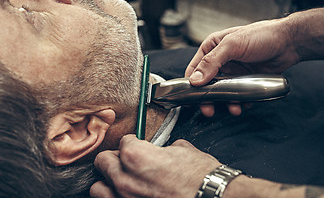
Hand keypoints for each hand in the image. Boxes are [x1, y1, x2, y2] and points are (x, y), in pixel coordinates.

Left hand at [90, 134, 221, 197]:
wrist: (214, 197)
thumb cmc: (201, 178)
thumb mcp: (184, 150)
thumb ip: (164, 148)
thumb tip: (163, 150)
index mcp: (136, 156)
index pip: (123, 142)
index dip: (134, 141)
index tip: (138, 144)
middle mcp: (125, 179)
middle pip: (103, 162)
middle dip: (115, 158)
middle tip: (128, 160)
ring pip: (98, 188)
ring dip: (108, 181)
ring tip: (122, 180)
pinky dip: (117, 196)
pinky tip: (130, 193)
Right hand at [185, 18, 298, 116]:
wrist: (290, 42)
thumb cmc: (261, 35)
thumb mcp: (233, 45)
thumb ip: (212, 62)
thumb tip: (195, 80)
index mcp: (212, 47)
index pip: (194, 68)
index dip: (190, 84)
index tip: (190, 98)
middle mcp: (221, 60)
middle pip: (207, 84)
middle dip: (208, 98)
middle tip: (209, 110)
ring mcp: (233, 71)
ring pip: (222, 92)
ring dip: (225, 102)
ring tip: (233, 109)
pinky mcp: (245, 80)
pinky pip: (238, 94)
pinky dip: (239, 102)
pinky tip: (244, 104)